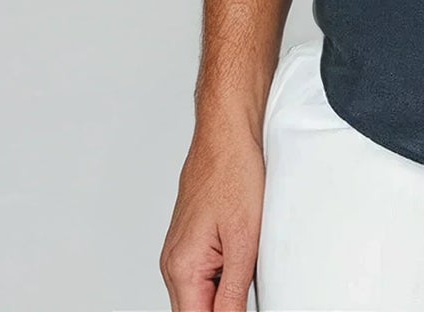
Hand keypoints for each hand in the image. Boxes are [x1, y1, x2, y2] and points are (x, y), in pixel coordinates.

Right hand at [159, 121, 264, 310]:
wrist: (228, 131)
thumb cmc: (233, 171)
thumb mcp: (244, 241)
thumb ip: (233, 293)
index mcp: (182, 268)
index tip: (244, 308)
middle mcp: (174, 262)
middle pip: (195, 311)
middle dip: (223, 308)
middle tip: (249, 288)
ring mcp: (181, 250)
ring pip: (200, 294)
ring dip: (224, 294)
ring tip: (249, 268)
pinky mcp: (193, 238)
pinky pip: (205, 273)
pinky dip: (224, 274)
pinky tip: (243, 258)